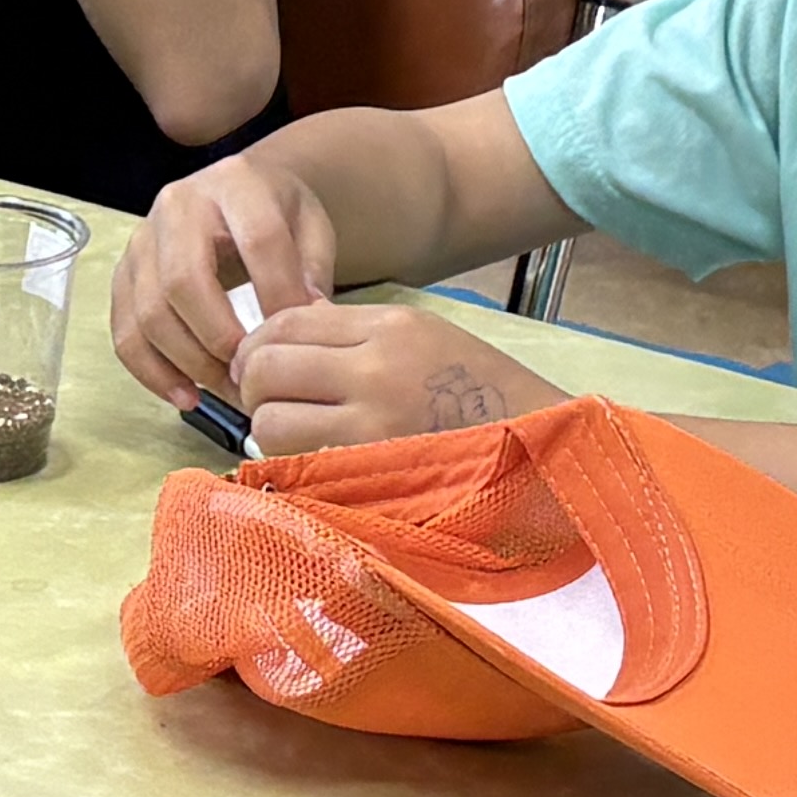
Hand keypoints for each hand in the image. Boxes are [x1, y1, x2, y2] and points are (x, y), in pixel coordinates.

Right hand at [115, 149, 339, 403]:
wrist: (238, 192)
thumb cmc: (277, 213)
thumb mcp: (311, 226)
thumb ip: (313, 270)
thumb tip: (306, 320)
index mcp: (235, 182)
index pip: (257, 240)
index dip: (278, 295)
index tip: (294, 341)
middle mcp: (177, 204)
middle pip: (184, 280)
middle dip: (220, 339)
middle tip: (252, 375)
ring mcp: (143, 239)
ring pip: (150, 311)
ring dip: (189, 364)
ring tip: (229, 391)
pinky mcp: (124, 273)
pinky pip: (125, 330)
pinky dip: (152, 372)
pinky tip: (187, 395)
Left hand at [231, 297, 542, 456]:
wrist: (543, 450)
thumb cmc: (484, 394)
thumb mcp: (426, 337)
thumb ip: (354, 334)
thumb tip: (279, 343)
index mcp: (390, 326)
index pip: (285, 321)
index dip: (259, 344)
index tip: (261, 365)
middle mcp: (374, 368)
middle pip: (265, 367)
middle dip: (254, 386)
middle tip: (270, 402)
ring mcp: (372, 426)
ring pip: (270, 420)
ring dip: (270, 430)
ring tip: (296, 435)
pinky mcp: (371, 474)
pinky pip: (298, 466)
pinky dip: (292, 465)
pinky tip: (312, 461)